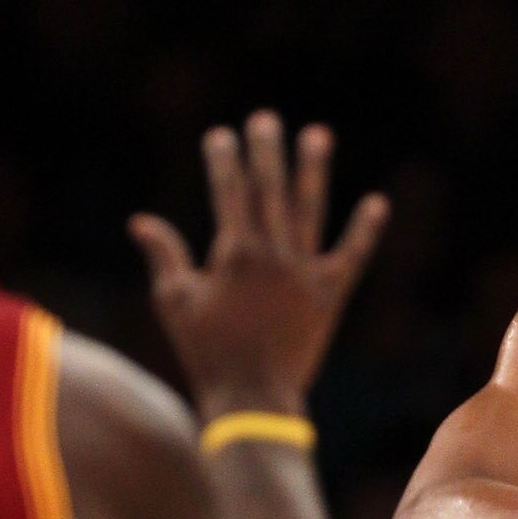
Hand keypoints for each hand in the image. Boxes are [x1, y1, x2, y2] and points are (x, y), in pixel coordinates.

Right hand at [131, 114, 389, 414]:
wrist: (254, 399)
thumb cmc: (208, 353)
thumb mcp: (176, 302)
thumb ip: (164, 256)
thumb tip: (140, 221)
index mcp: (234, 253)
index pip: (230, 192)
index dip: (225, 160)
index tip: (222, 136)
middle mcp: (273, 254)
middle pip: (270, 190)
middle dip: (267, 151)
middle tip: (266, 120)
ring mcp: (304, 273)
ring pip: (310, 210)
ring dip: (314, 170)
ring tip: (318, 135)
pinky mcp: (330, 295)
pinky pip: (351, 256)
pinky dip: (365, 231)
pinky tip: (377, 203)